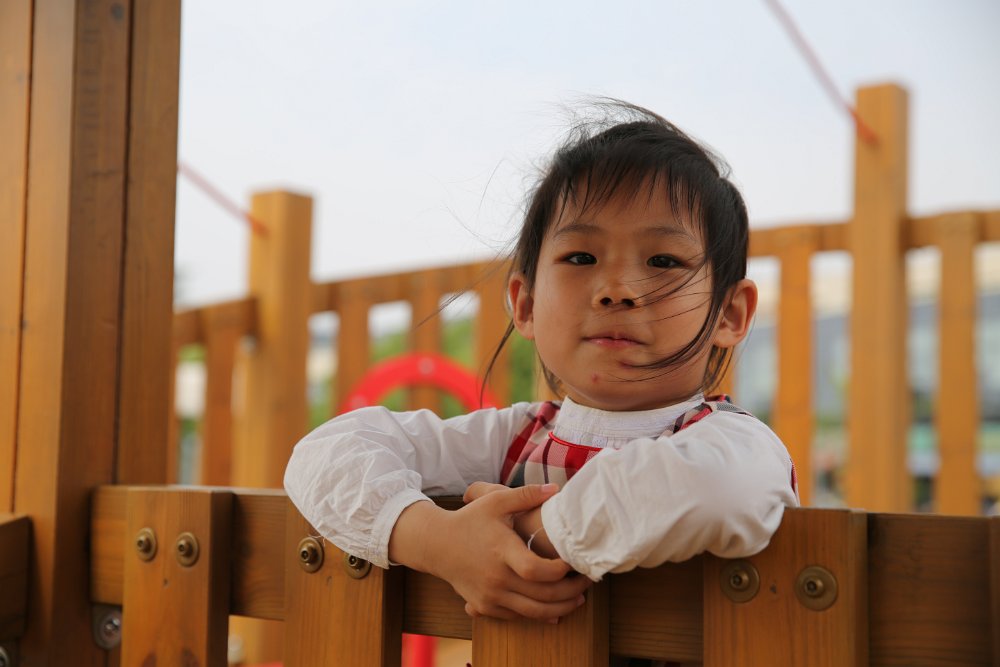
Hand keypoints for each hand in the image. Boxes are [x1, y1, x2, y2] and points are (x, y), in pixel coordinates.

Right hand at [390, 485, 590, 620]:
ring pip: (533, 612)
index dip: (560, 570)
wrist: (436, 545)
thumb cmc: (469, 520)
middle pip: (541, 595)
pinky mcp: (485, 606)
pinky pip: (518, 617)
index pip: (535, 570)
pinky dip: (539, 615)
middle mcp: (496, 578)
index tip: (573, 562)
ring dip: (561, 608)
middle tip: (588, 581)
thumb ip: (525, 495)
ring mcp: (490, 595)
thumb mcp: (494, 501)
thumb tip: (556, 489)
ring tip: (579, 598)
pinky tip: (556, 609)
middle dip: (571, 591)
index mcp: (501, 551)